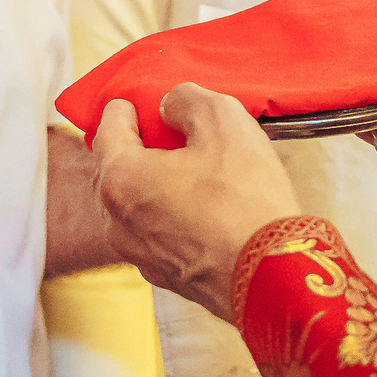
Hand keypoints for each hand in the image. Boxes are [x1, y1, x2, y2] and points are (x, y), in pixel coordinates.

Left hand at [92, 84, 298, 319]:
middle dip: (134, 148)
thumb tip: (173, 105)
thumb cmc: (245, 200)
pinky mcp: (164, 276)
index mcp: (121, 178)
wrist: (271, 275)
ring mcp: (138, 254)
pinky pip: (155, 234)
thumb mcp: (223, 121)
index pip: (106, 129)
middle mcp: (117, 220)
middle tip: (163, 134)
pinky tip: (200, 208)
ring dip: (151, 185)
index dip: (123, 109)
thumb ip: (188, 100)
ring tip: (187, 172)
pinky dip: (167, 217)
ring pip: (133, 206)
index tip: (134, 104)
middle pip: (114, 169)